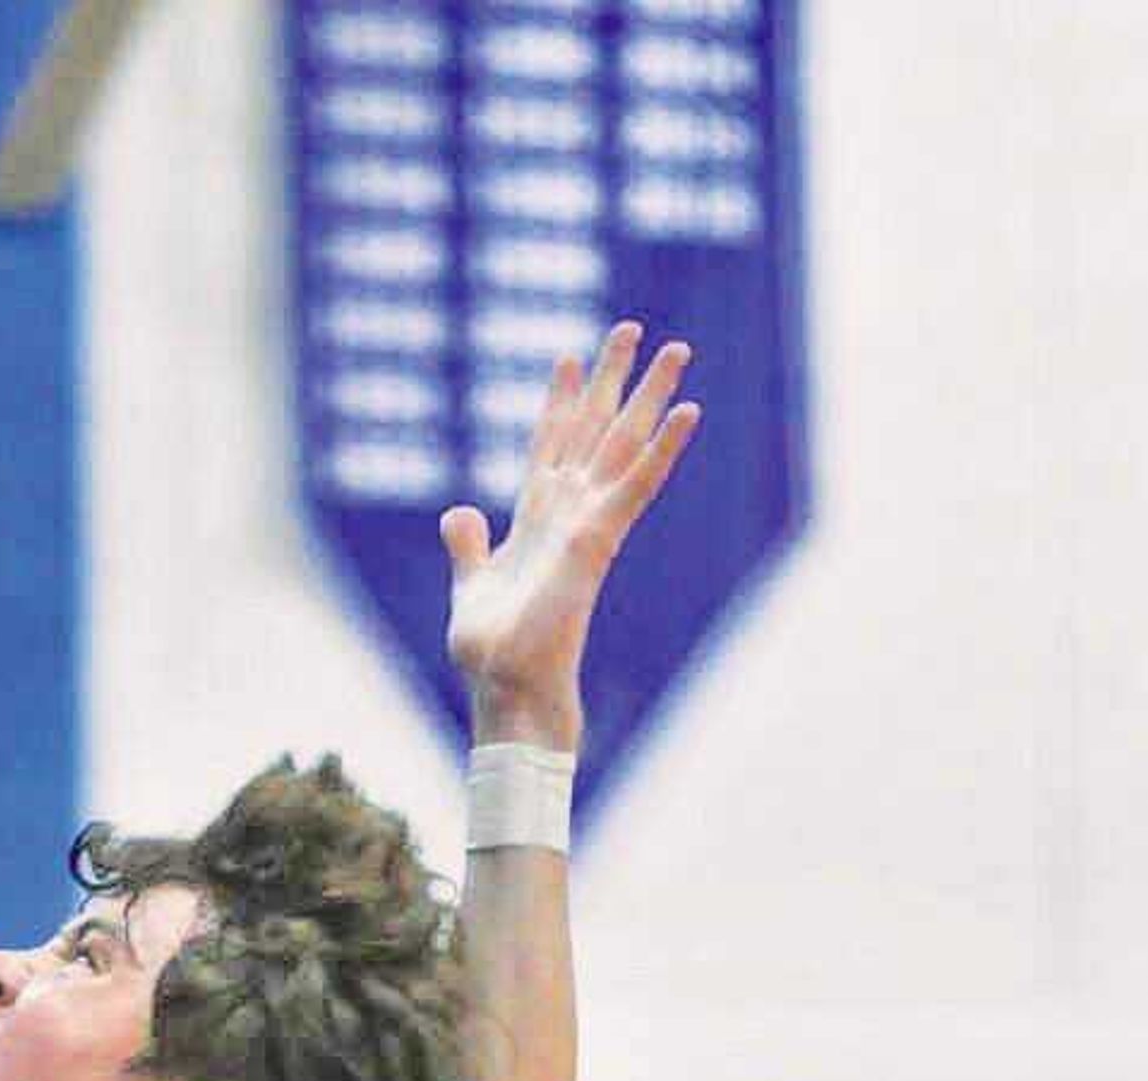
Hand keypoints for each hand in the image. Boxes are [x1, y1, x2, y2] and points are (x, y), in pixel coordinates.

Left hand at [442, 321, 700, 748]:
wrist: (507, 686)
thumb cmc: (493, 650)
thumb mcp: (471, 583)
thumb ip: (469, 545)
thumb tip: (458, 512)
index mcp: (536, 518)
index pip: (549, 444)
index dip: (558, 401)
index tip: (568, 357)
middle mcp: (568, 512)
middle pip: (594, 430)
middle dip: (612, 379)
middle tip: (630, 327)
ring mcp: (587, 522)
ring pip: (625, 444)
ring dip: (650, 395)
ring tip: (677, 348)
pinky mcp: (599, 540)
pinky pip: (637, 485)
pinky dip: (663, 449)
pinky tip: (689, 410)